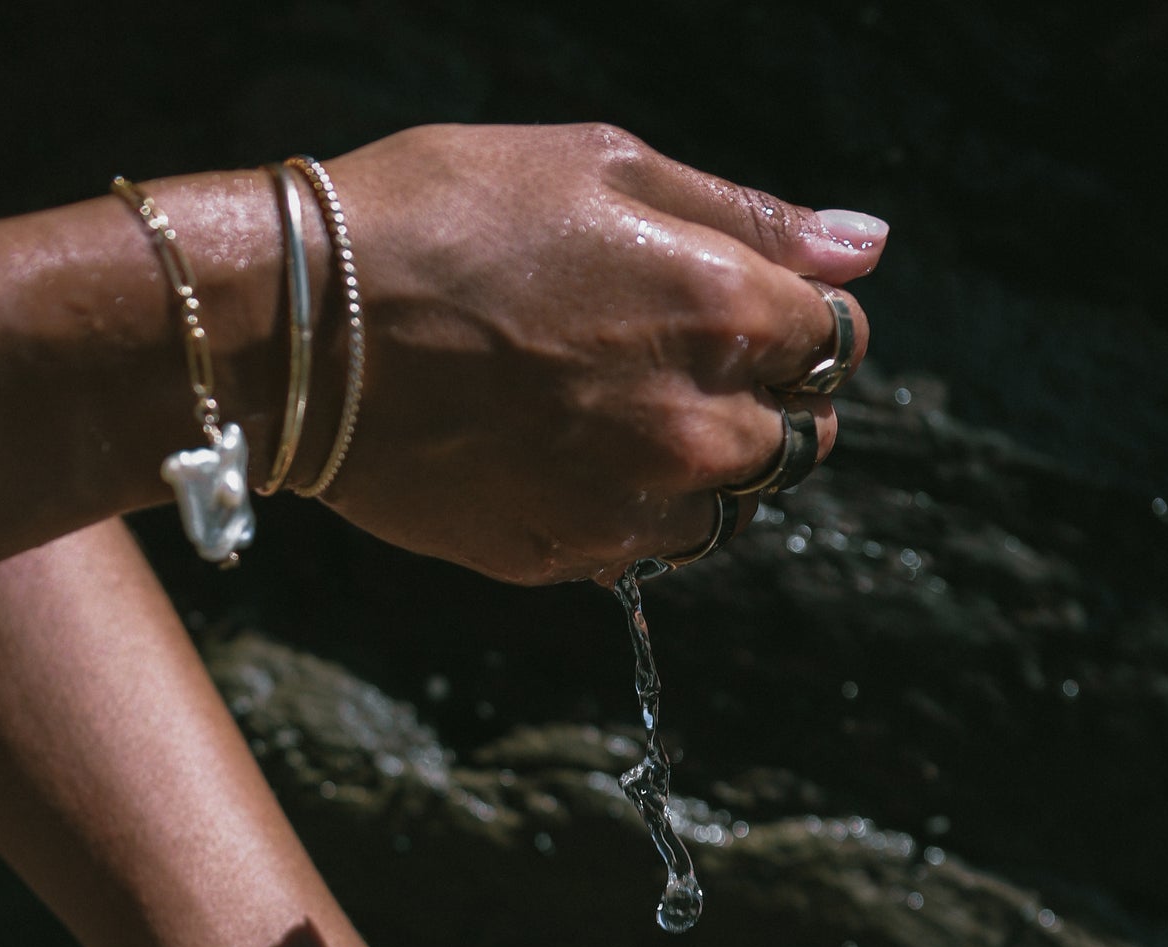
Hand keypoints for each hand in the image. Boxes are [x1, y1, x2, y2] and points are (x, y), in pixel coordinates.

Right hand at [319, 123, 886, 583]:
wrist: (302, 333)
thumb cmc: (445, 217)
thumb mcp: (601, 167)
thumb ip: (745, 218)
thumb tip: (864, 247)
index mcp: (721, 315)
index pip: (834, 339)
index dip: (799, 319)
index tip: (749, 304)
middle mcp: (697, 429)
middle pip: (795, 440)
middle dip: (763, 400)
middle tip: (679, 358)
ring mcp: (632, 507)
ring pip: (726, 509)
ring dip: (701, 467)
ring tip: (616, 410)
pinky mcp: (568, 558)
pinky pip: (641, 547)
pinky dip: (627, 508)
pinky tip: (563, 454)